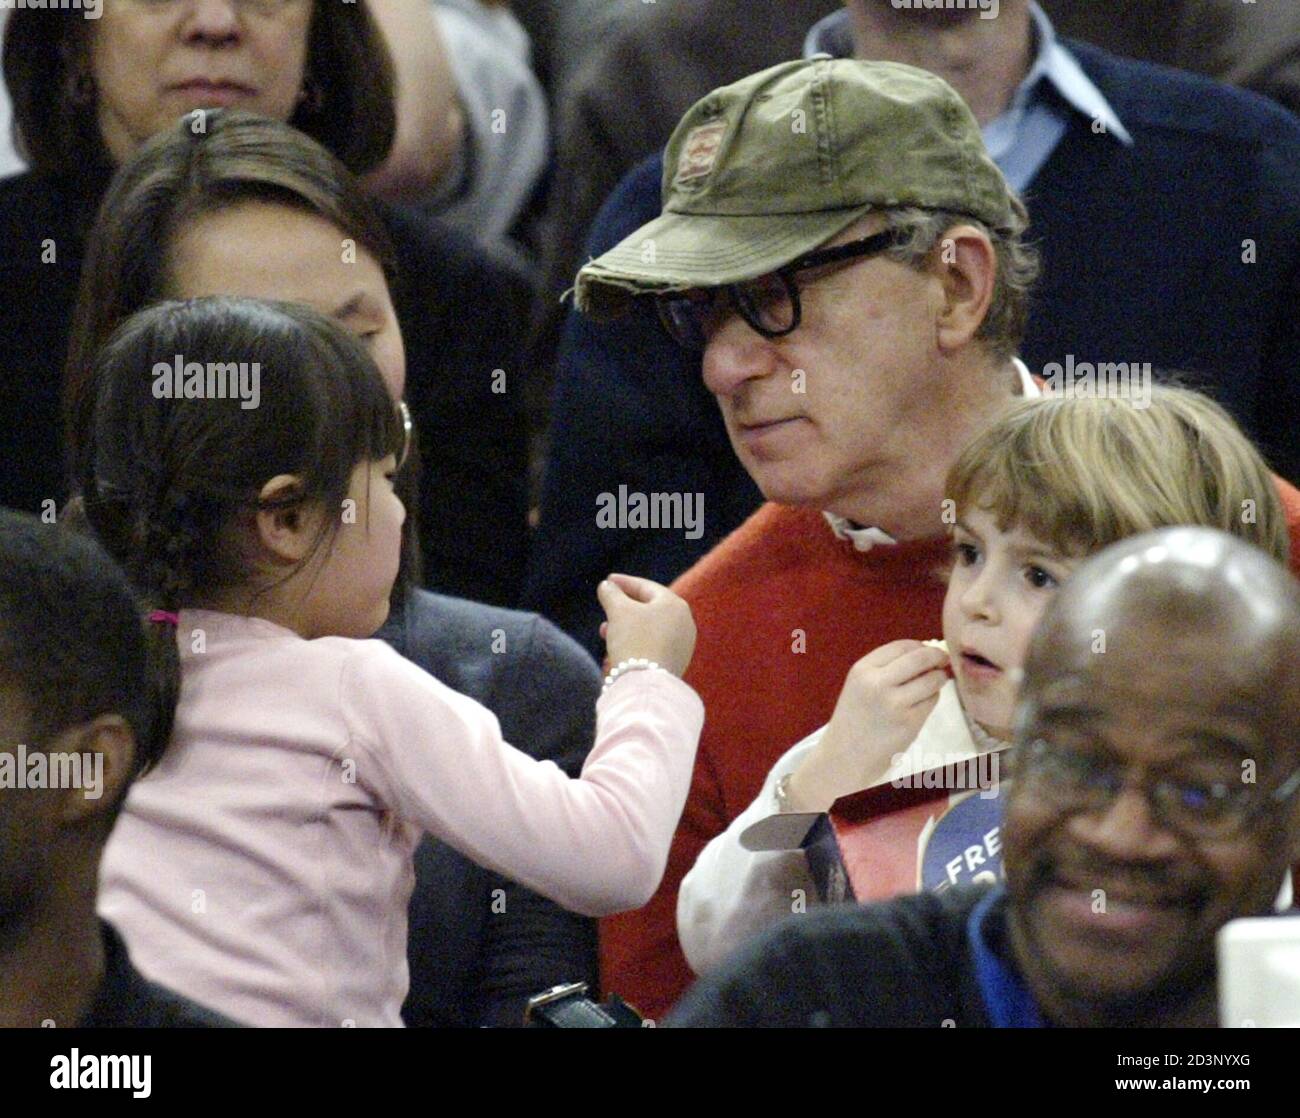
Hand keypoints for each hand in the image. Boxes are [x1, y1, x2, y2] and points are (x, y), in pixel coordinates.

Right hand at [597, 573, 696, 677]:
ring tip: (605, 631)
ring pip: (650, 628)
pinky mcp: (675, 663)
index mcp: (675, 605)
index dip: (624, 582)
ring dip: (626, 627)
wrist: (646, 684)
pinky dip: (635, 642)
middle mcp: (684, 623)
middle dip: (623, 608)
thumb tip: (606, 586)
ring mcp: (682, 645)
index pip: (647, 587)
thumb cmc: (634, 640)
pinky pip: (652, 645)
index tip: (608, 581)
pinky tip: (618, 648)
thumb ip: (611, 594)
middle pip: (650, 608)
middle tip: (606, 607)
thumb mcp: (618, 611)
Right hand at [787, 640, 949, 810]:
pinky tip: (921, 705)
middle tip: (944, 661)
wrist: (844, 756)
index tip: (928, 652)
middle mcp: (877, 683)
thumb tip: (926, 654)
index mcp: (863, 670)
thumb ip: (886, 669)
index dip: (920, 646)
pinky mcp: (909, 722)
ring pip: (931, 679)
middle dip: (937, 657)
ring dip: (939, 678)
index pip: (902, 646)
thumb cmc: (854, 720)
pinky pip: (932, 701)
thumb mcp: (860, 685)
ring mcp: (894, 703)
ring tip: (934, 684)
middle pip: (920, 658)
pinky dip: (932, 699)